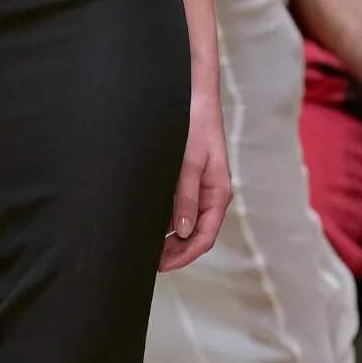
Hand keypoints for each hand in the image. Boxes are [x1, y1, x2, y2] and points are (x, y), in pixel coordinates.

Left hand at [159, 90, 231, 272]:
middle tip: (147, 262)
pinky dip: (165, 221)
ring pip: (186, 224)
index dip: (184, 256)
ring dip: (168, 239)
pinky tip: (147, 224)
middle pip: (195, 235)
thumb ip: (185, 197)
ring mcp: (200, 189)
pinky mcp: (188, 181)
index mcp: (217, 193)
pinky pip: (179, 209)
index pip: (204, 237)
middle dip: (174, 252)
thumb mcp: (187, 162)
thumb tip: (183, 231)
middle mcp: (210, 195)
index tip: (161, 266)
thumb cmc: (194, 124)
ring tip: (143, 247)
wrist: (194, 96)